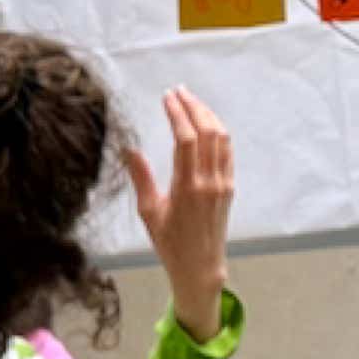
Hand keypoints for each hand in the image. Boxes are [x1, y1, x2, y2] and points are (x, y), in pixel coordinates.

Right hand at [125, 87, 236, 327]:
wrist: (201, 267)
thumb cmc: (170, 243)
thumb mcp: (149, 212)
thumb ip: (141, 178)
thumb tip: (128, 149)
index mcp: (187, 187)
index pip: (186, 139)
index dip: (177, 114)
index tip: (167, 97)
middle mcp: (209, 181)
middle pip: (207, 131)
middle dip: (193, 106)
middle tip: (178, 91)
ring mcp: (223, 183)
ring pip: (221, 138)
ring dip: (207, 115)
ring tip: (192, 101)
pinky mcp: (229, 186)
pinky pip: (227, 151)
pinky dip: (218, 132)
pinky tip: (207, 123)